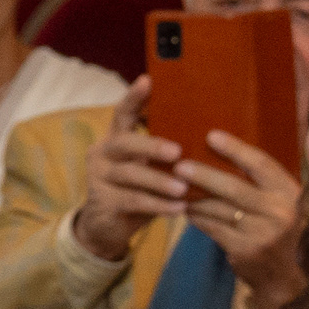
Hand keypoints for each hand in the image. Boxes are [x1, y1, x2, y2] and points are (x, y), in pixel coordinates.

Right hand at [73, 79, 191, 263]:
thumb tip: (209, 136)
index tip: (148, 80)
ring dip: (159, 181)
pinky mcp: (102, 201)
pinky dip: (159, 205)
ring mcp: (99, 177)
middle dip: (151, 145)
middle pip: (123, 142)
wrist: (107, 228)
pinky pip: (133, 201)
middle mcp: (102, 153)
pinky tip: (179, 209)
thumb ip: (164, 154)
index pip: (123, 113)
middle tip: (177, 152)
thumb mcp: (148, 168)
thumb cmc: (138, 191)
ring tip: (183, 188)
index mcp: (115, 139)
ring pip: (130, 174)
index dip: (134, 97)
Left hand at [175, 128, 308, 308]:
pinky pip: (212, 227)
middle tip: (179, 165)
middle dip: (203, 174)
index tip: (211, 135)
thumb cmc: (275, 228)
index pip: (261, 164)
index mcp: (289, 192)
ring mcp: (262, 233)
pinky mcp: (244, 249)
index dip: (235, 149)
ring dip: (193, 197)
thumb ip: (259, 181)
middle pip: (234, 187)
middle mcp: (280, 211)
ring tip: (174, 186)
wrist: (282, 275)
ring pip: (218, 208)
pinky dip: (196, 217)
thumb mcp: (278, 202)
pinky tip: (184, 209)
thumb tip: (218, 149)